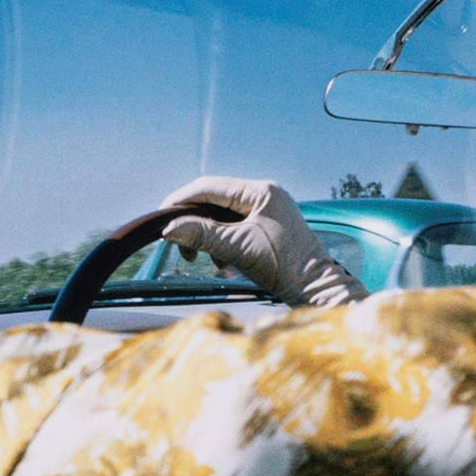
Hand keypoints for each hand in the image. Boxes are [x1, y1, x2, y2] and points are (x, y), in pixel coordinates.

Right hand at [161, 176, 366, 306]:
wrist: (314, 288)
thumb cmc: (283, 267)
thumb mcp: (238, 249)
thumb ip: (202, 236)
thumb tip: (168, 229)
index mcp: (260, 191)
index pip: (209, 187)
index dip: (181, 201)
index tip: (160, 218)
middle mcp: (263, 193)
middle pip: (213, 200)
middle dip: (192, 222)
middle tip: (177, 245)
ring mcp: (266, 208)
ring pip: (221, 214)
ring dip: (205, 235)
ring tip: (198, 259)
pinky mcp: (266, 223)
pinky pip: (233, 225)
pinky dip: (220, 241)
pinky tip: (221, 262)